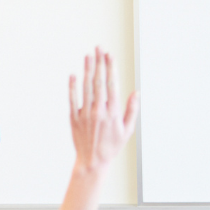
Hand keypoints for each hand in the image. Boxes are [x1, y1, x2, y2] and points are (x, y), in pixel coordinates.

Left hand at [69, 48, 138, 174]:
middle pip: (99, 82)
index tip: (110, 56)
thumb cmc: (111, 146)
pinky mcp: (74, 118)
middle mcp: (99, 111)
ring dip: (87, 70)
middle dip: (99, 63)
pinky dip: (73, 86)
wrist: (92, 161)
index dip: (111, 68)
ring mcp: (85, 114)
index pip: (112, 85)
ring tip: (88, 56)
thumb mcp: (127, 130)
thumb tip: (136, 93)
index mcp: (113, 113)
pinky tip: (74, 74)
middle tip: (99, 48)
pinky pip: (73, 99)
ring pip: (86, 87)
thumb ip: (132, 110)